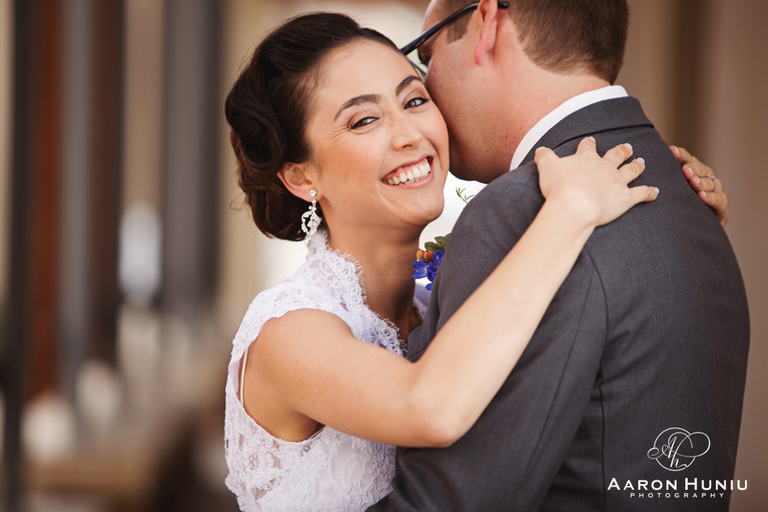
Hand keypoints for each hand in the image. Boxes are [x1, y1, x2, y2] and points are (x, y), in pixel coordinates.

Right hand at [536, 137, 658, 227]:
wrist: (574, 205)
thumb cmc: (559, 187)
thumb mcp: (546, 167)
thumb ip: (544, 157)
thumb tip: (541, 150)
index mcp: (586, 159)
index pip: (588, 147)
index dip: (589, 144)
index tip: (591, 140)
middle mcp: (604, 167)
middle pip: (616, 155)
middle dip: (622, 151)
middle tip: (628, 147)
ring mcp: (617, 182)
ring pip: (631, 170)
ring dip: (637, 165)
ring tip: (642, 161)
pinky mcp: (626, 198)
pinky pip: (642, 194)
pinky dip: (650, 192)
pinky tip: (656, 192)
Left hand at [670, 145, 728, 227]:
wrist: (702, 224)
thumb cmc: (685, 203)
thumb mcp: (676, 190)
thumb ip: (666, 179)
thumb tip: (642, 168)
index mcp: (694, 171)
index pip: (687, 160)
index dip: (680, 155)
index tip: (671, 150)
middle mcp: (706, 177)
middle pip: (700, 169)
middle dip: (692, 169)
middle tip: (684, 170)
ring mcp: (716, 189)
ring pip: (709, 183)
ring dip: (701, 182)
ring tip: (693, 182)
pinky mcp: (722, 203)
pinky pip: (717, 199)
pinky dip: (710, 197)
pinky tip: (702, 196)